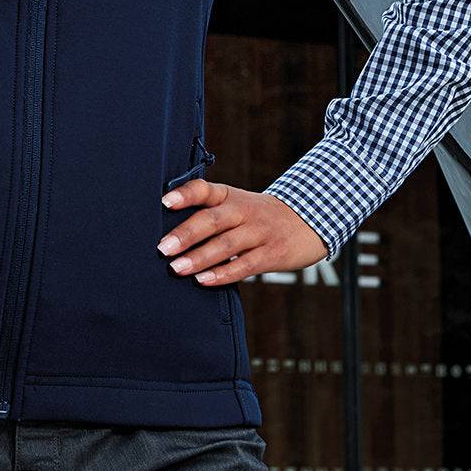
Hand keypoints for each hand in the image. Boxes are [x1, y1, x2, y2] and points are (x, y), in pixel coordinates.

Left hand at [156, 180, 328, 281]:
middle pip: (212, 220)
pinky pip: (244, 265)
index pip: (205, 189)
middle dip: (186, 234)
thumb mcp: (236, 204)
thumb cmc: (257, 215)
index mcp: (230, 196)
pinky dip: (223, 274)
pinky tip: (203, 281)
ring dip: (199, 258)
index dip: (185, 194)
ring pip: (226, 245)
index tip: (165, 202)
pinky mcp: (271, 254)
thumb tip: (169, 233)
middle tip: (163, 248)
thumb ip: (208, 212)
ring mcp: (259, 232)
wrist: (307, 221)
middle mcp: (243, 211)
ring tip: (177, 268)